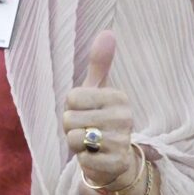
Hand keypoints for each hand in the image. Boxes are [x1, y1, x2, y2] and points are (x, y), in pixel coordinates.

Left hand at [61, 30, 140, 190]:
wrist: (115, 159)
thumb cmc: (100, 120)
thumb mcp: (97, 91)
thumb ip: (100, 64)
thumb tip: (107, 32)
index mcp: (118, 96)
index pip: (72, 97)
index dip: (71, 108)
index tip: (85, 113)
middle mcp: (124, 116)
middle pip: (69, 119)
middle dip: (71, 128)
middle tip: (87, 131)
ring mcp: (122, 140)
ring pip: (73, 139)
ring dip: (75, 145)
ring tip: (90, 145)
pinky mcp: (116, 162)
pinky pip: (82, 159)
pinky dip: (83, 160)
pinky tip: (95, 158)